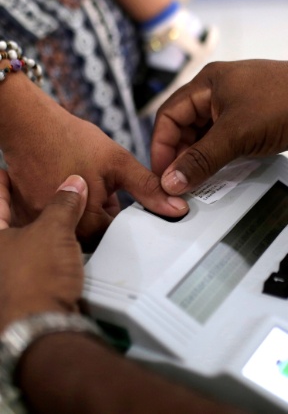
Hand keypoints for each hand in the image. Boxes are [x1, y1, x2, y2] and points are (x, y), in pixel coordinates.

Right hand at [0, 78, 187, 247]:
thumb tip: (175, 208)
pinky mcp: (33, 212)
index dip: (134, 221)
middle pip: (100, 233)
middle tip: (113, 189)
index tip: (138, 206)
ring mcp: (44, 222)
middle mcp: (61, 230)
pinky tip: (80, 183)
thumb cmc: (68, 139)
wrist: (29, 123)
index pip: (120, 237)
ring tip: (94, 182)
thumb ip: (148, 189)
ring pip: (82, 224)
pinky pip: (65, 216)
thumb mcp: (119, 163)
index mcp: (85, 224)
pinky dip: (78, 204)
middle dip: (112, 213)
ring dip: (94, 208)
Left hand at [0, 171, 87, 332]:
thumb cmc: (36, 276)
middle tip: (41, 186)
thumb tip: (74, 183)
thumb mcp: (53, 231)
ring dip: (43, 225)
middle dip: (26, 201)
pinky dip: (51, 246)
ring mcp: (9, 272)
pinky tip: (68, 241)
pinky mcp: (26, 286)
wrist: (43, 326)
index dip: (3, 180)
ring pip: (25, 239)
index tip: (10, 167)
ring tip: (61, 211)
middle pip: (9, 218)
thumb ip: (64, 204)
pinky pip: (38, 257)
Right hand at [151, 59, 287, 194]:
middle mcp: (219, 95)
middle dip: (181, 156)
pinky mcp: (254, 125)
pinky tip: (219, 178)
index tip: (163, 175)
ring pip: (207, 139)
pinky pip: (227, 145)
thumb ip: (201, 159)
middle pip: (186, 129)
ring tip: (198, 185)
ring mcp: (238, 110)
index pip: (169, 116)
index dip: (162, 146)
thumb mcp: (236, 133)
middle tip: (180, 185)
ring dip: (201, 161)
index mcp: (207, 85)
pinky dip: (220, 161)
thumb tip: (172, 180)